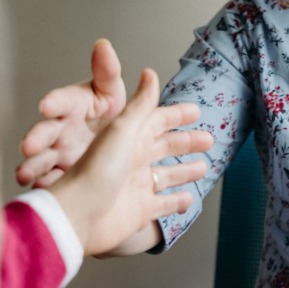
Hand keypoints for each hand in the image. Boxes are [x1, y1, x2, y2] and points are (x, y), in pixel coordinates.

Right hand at [17, 39, 127, 187]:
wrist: (114, 145)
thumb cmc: (107, 112)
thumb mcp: (112, 92)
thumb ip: (107, 72)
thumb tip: (103, 44)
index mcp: (72, 104)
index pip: (61, 100)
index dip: (54, 102)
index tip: (48, 105)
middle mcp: (60, 127)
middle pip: (45, 131)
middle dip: (36, 137)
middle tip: (29, 145)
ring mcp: (57, 151)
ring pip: (40, 157)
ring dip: (32, 165)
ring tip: (25, 173)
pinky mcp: (59, 172)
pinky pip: (48, 179)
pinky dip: (43, 184)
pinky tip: (40, 189)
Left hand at [47, 67, 212, 255]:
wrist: (79, 213)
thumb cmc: (96, 170)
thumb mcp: (122, 130)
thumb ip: (140, 105)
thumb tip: (149, 73)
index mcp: (130, 137)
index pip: (159, 121)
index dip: (177, 115)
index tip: (197, 111)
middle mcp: (134, 160)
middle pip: (166, 148)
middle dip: (187, 143)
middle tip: (210, 139)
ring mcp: (137, 186)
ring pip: (167, 176)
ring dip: (185, 172)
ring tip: (203, 168)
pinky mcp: (139, 211)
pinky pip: (163, 205)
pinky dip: (176, 202)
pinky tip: (189, 199)